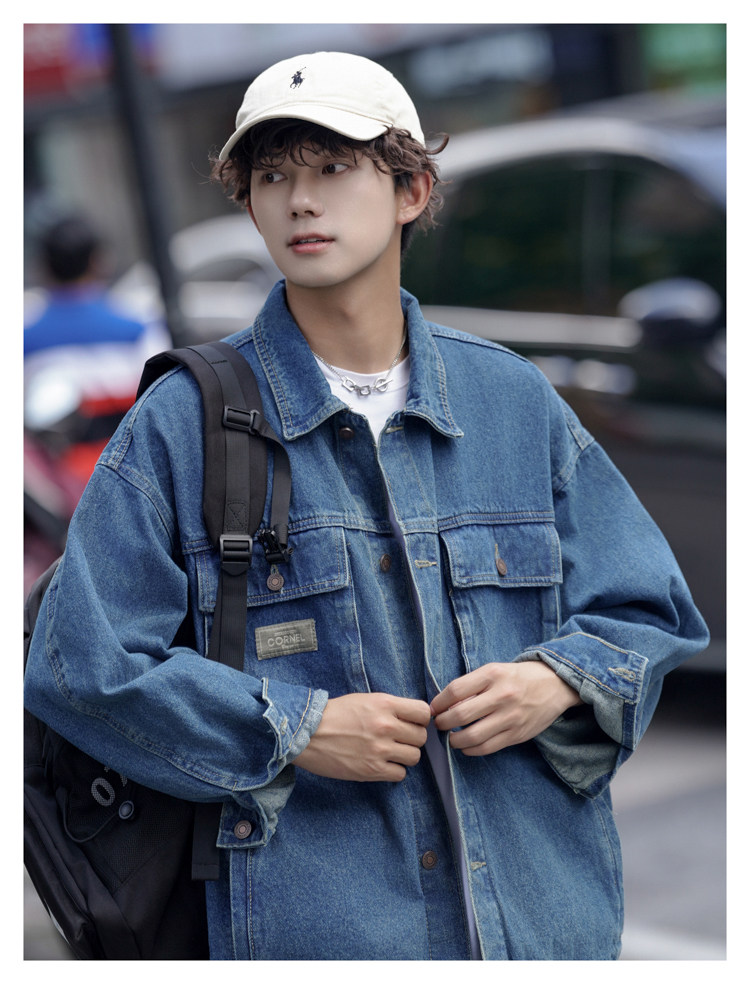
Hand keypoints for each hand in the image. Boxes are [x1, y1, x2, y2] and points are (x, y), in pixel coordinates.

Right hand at [293, 692, 430, 781]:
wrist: (307, 733)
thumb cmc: (334, 714)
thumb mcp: (365, 700)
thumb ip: (390, 708)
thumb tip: (412, 718)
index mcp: (385, 704)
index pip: (423, 712)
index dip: (420, 719)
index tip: (412, 723)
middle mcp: (386, 726)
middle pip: (421, 736)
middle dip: (412, 739)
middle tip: (399, 740)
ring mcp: (379, 749)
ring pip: (414, 756)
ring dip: (405, 756)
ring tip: (389, 752)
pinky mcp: (372, 770)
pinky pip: (400, 774)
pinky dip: (393, 771)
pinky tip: (381, 764)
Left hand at [430, 661, 582, 755]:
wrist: (555, 684)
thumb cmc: (518, 676)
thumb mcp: (495, 670)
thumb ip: (472, 685)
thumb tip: (446, 705)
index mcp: (492, 675)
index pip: (455, 691)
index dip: (438, 703)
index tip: (433, 709)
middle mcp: (501, 696)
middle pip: (460, 715)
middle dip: (442, 723)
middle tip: (438, 724)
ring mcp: (510, 717)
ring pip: (473, 736)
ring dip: (455, 740)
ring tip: (451, 737)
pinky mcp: (517, 734)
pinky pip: (488, 747)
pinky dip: (471, 750)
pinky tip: (466, 746)